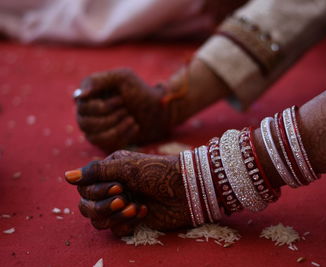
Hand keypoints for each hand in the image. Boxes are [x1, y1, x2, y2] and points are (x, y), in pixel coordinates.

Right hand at [65, 150, 191, 235]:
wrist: (186, 189)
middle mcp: (112, 188)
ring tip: (135, 208)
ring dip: (115, 216)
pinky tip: (143, 213)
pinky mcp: (132, 219)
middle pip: (86, 206)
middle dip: (103, 206)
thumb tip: (66, 177)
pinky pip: (114, 230)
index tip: (119, 186)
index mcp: (109, 171)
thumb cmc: (157, 171)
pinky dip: (125, 223)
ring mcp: (122, 204)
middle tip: (125, 198)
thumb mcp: (126, 166)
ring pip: (98, 220)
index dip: (97, 191)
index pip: (84, 188)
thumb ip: (96, 171)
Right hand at [75, 69, 170, 151]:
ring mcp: (93, 128)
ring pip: (94, 137)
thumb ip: (98, 80)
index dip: (102, 107)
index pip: (82, 107)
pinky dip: (123, 135)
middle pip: (85, 123)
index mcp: (88, 95)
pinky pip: (105, 145)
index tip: (121, 99)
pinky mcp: (104, 141)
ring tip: (132, 118)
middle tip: (127, 109)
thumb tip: (79, 96)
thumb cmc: (140, 91)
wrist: (158, 110)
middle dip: (111, 118)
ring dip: (117, 128)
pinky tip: (135, 126)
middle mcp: (86, 112)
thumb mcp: (123, 77)